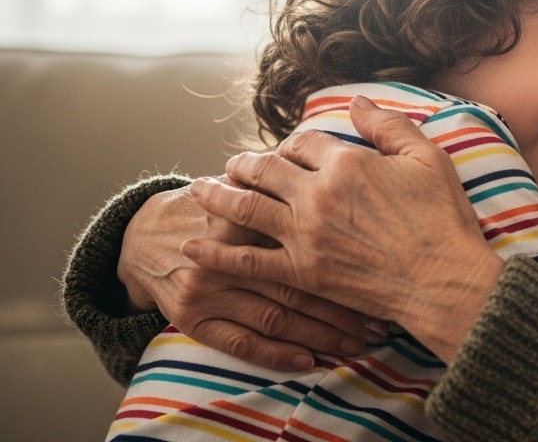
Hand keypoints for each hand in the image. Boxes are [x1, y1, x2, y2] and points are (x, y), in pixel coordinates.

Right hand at [117, 179, 377, 370]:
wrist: (145, 235)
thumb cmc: (215, 208)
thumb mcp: (245, 188)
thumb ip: (285, 189)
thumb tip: (351, 185)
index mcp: (244, 213)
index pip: (306, 241)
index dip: (350, 264)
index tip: (385, 278)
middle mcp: (224, 252)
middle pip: (297, 285)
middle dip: (344, 309)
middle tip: (381, 324)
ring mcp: (207, 289)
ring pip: (275, 317)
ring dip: (320, 335)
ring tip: (355, 344)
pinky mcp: (191, 318)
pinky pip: (240, 342)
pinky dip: (277, 354)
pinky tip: (308, 361)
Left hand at [183, 96, 505, 362]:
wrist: (442, 279)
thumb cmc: (442, 219)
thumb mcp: (427, 158)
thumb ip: (389, 126)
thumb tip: (357, 100)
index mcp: (347, 162)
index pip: (303, 140)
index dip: (293, 142)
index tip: (290, 150)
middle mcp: (318, 193)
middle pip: (264, 168)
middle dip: (245, 163)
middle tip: (234, 165)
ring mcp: (304, 234)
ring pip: (245, 207)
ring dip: (217, 196)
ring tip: (200, 190)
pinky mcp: (301, 271)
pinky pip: (246, 260)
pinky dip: (216, 253)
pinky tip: (193, 247)